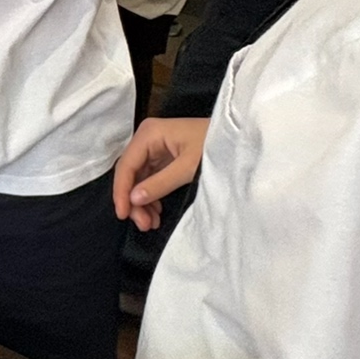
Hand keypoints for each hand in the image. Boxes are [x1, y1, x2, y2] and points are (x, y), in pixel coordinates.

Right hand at [113, 116, 208, 231]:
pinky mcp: (163, 156)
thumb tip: (133, 199)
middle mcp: (147, 138)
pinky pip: (149, 178)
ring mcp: (154, 147)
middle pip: (130, 173)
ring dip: (142, 201)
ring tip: (151, 223)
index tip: (123, 215)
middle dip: (133, 200)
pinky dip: (151, 196)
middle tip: (143, 224)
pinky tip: (156, 212)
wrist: (238, 140)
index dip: (121, 192)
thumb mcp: (188, 168)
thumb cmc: (214, 146)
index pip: (126, 165)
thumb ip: (160, 184)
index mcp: (149, 134)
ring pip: (138, 178)